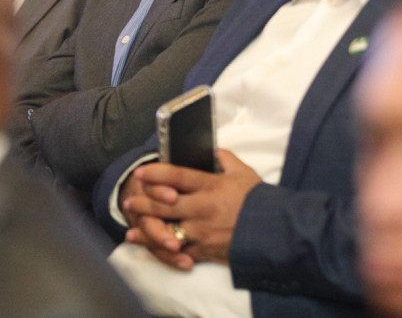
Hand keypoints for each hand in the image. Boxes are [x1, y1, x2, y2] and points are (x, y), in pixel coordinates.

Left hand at [121, 150, 260, 269]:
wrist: (272, 232)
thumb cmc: (257, 200)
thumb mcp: (243, 172)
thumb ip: (224, 158)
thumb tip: (211, 150)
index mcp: (210, 186)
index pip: (177, 176)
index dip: (156, 173)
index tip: (140, 172)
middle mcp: (200, 208)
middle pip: (163, 204)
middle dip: (143, 202)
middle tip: (129, 201)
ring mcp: (200, 231)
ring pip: (166, 228)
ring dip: (146, 227)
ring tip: (131, 225)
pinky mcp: (203, 249)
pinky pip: (179, 250)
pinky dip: (162, 249)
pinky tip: (150, 247)